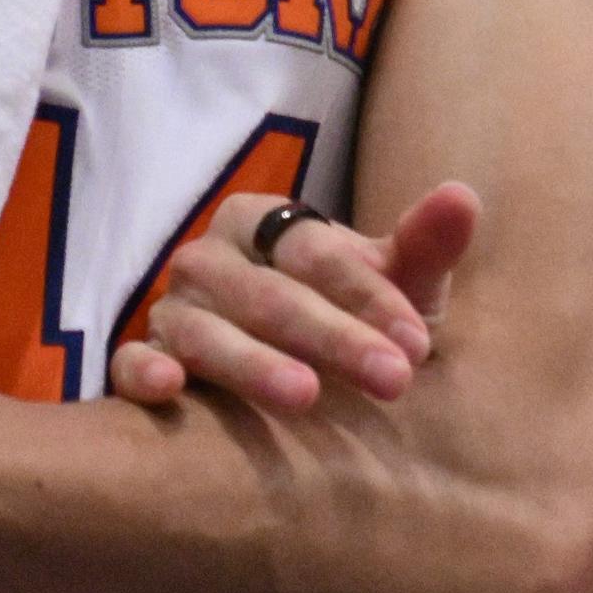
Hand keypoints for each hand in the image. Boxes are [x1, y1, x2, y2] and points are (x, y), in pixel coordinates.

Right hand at [106, 182, 477, 411]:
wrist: (293, 374)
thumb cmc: (350, 320)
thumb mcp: (392, 288)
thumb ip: (422, 247)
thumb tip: (463, 196)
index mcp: (265, 222)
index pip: (318, 254)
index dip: (370, 295)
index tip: (418, 343)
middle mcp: (210, 258)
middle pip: (269, 295)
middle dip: (334, 337)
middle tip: (392, 380)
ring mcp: (171, 309)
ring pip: (205, 332)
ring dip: (254, 363)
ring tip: (305, 396)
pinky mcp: (140, 358)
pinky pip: (129, 363)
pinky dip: (143, 373)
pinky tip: (171, 391)